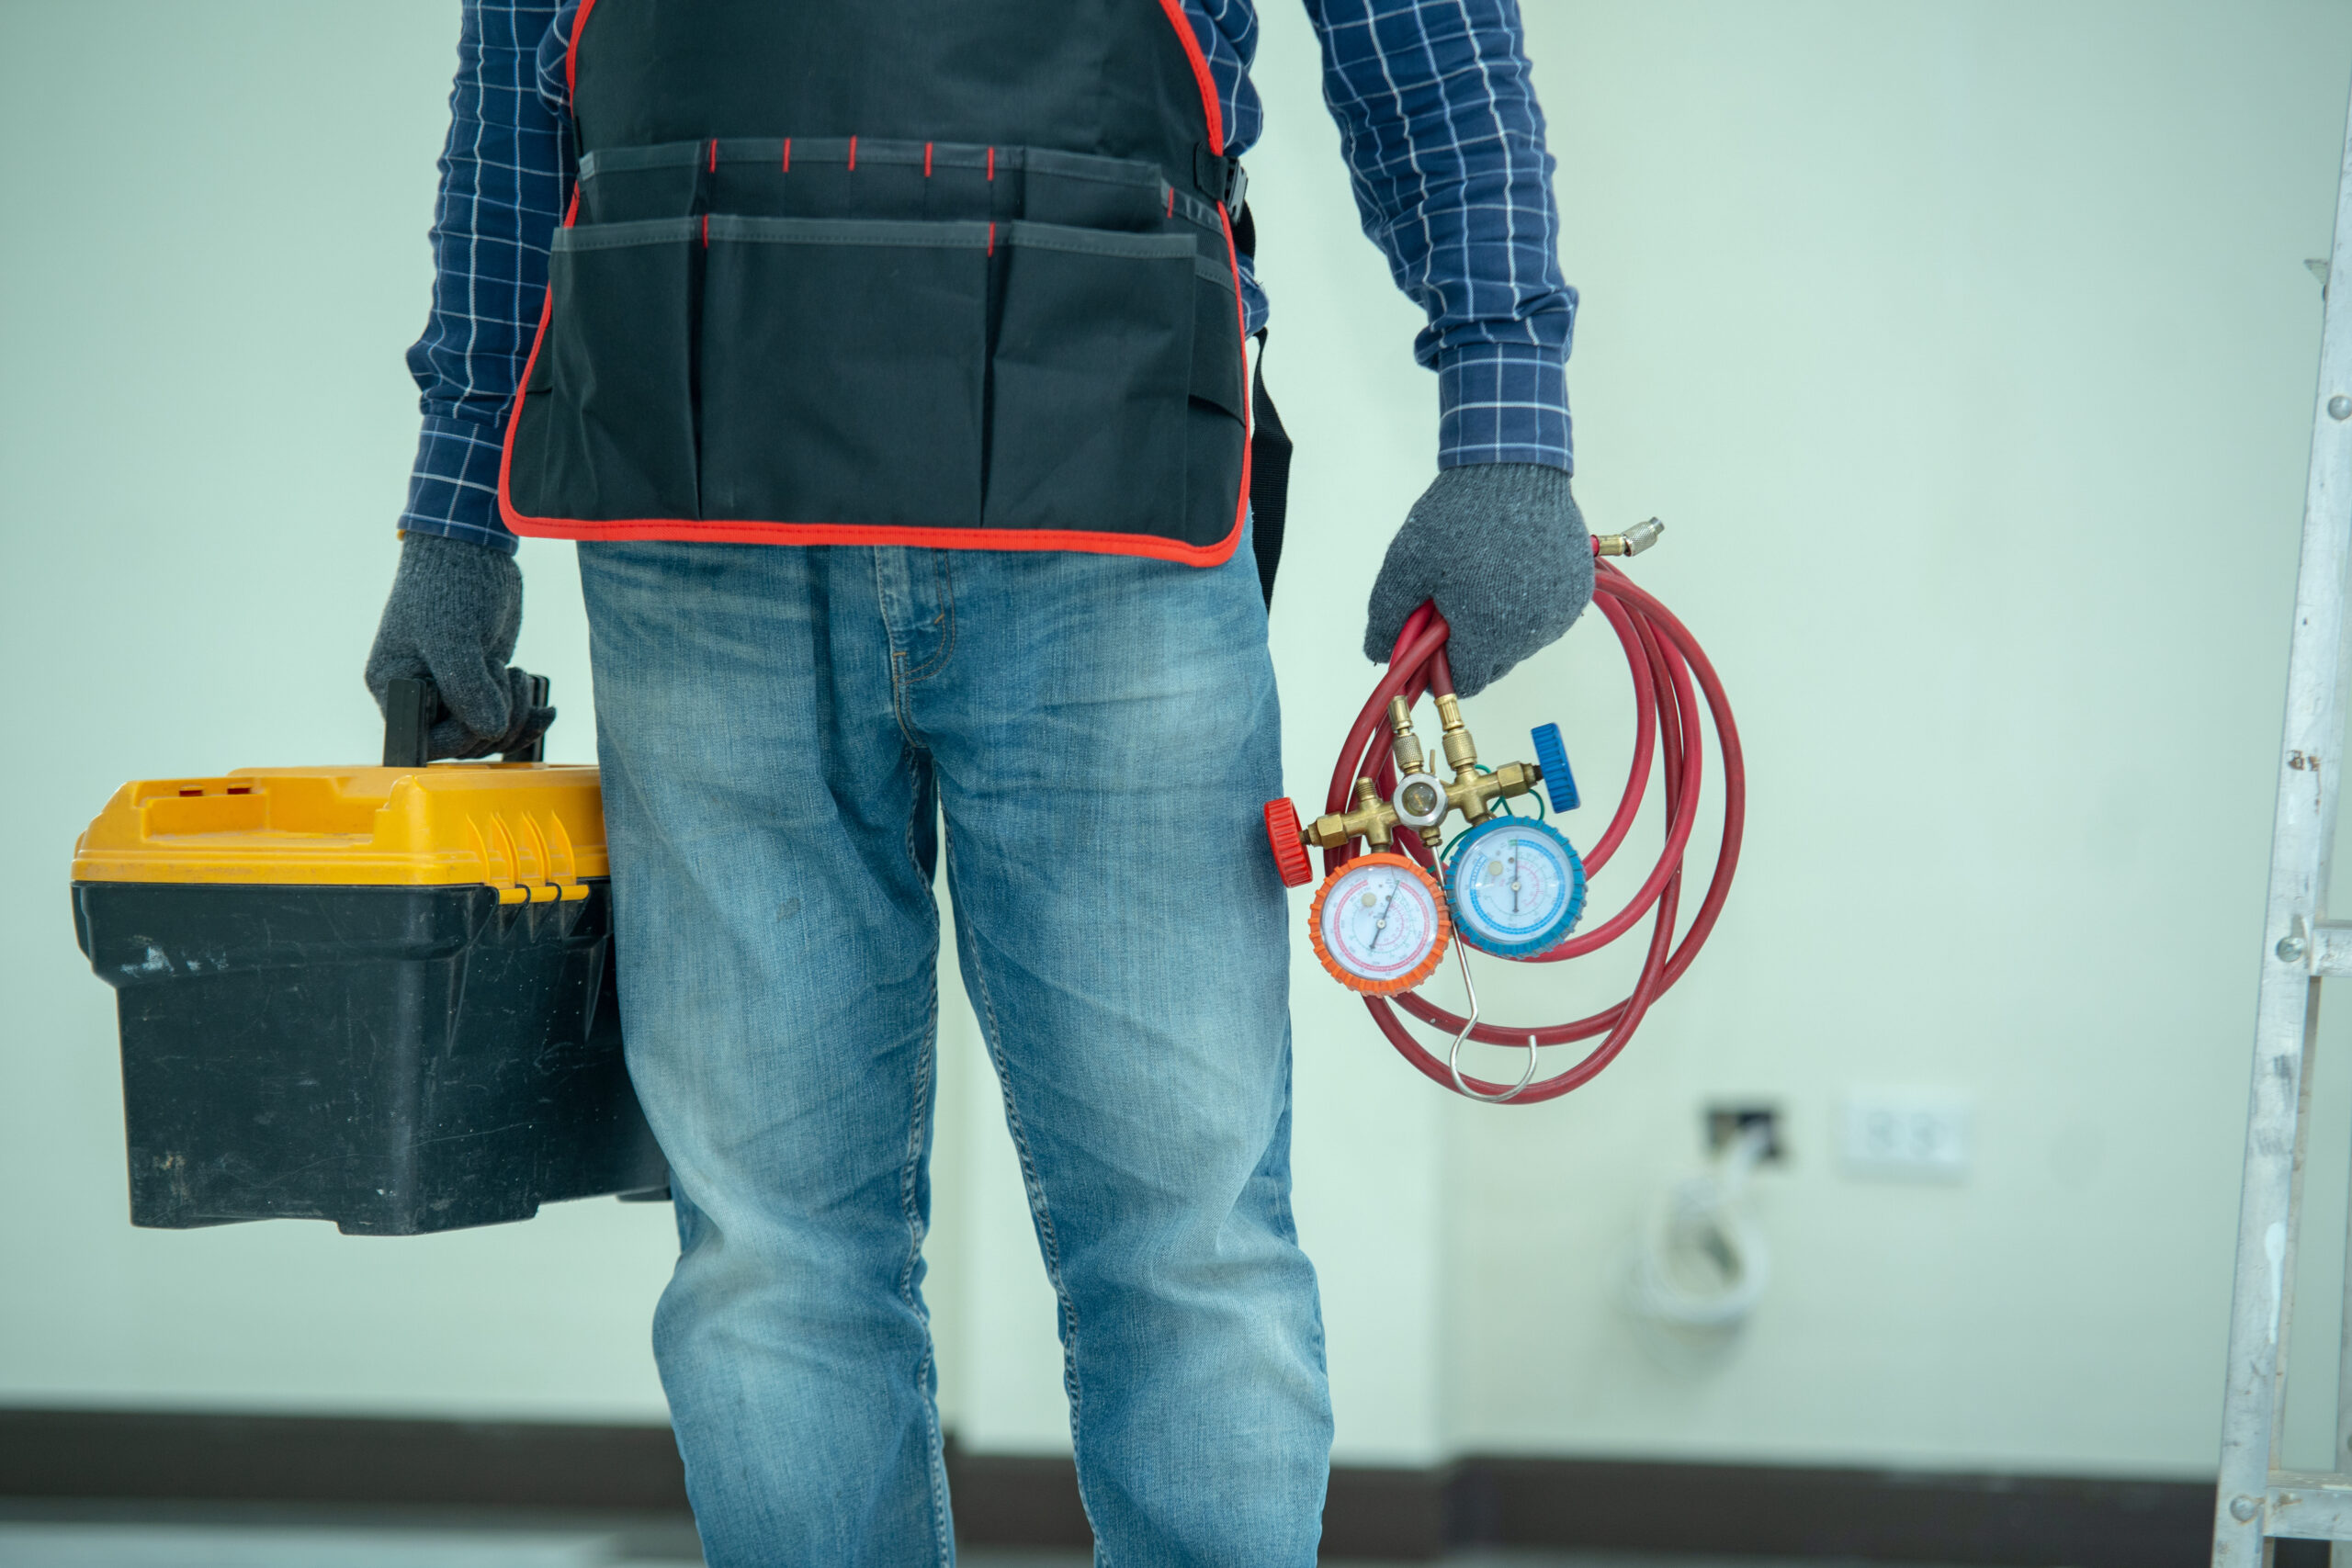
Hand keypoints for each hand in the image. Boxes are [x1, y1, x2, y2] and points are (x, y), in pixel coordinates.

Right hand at [364, 534, 554, 759]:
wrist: (473, 550)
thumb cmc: (449, 585)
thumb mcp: (453, 637)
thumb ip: (466, 687)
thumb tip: (491, 731)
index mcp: (394, 687)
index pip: (425, 742)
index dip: (461, 735)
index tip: (485, 704)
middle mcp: (420, 694)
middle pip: (462, 743)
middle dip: (495, 719)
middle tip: (504, 672)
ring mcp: (453, 689)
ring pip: (487, 734)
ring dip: (515, 716)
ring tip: (518, 674)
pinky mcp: (481, 682)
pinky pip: (503, 718)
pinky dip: (527, 717)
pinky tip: (546, 709)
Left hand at [1362, 464, 1593, 697]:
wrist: (1515, 468)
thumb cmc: (1458, 516)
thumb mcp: (1405, 565)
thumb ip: (1387, 618)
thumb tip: (1377, 655)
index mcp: (1488, 634)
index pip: (1464, 681)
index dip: (1440, 667)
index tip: (1430, 642)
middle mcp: (1531, 631)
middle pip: (1493, 663)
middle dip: (1469, 643)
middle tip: (1452, 601)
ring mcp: (1559, 612)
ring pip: (1520, 641)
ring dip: (1500, 624)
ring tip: (1484, 578)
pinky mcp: (1578, 591)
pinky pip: (1546, 616)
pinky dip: (1528, 604)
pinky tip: (1512, 571)